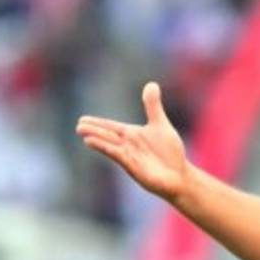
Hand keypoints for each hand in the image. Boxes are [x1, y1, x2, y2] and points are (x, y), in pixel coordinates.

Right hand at [76, 82, 187, 200]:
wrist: (180, 176)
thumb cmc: (170, 153)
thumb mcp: (160, 124)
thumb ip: (153, 106)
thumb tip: (151, 84)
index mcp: (131, 135)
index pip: (111, 127)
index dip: (97, 123)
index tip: (82, 119)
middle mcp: (128, 146)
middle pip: (107, 136)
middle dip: (94, 131)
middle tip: (78, 126)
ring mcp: (130, 157)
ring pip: (111, 146)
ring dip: (99, 141)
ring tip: (84, 134)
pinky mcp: (135, 168)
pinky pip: (121, 158)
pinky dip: (111, 151)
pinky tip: (104, 149)